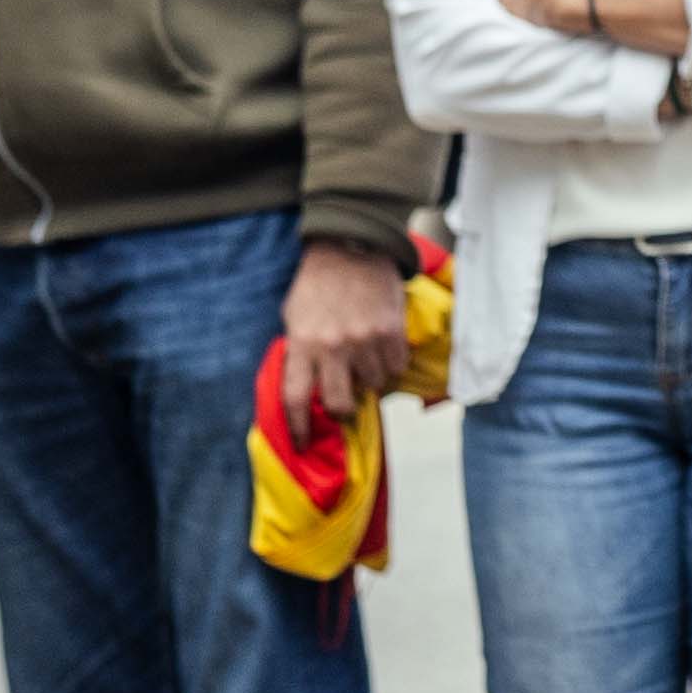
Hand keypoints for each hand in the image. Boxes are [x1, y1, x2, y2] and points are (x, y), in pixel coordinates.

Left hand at [275, 237, 413, 432]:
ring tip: (365, 358)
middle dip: (342, 410)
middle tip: (345, 402)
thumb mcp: (295, 318)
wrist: (352, 248)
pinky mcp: (391, 332)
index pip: (295, 398)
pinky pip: (396, 367)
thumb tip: (305, 392)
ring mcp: (365, 340)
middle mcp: (333, 346)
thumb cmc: (317, 285)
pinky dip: (390, 363)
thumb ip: (299, 353)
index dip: (298, 429)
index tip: (301, 445)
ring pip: (373, 386)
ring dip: (370, 379)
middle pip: (338, 404)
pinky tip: (382, 346)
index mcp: (303, 343)